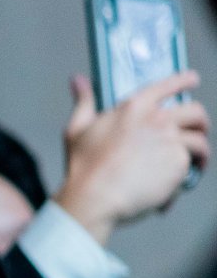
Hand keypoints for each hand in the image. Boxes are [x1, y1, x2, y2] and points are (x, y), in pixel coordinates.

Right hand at [55, 70, 209, 242]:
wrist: (95, 197)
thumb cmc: (83, 167)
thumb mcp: (77, 129)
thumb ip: (83, 102)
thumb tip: (77, 80)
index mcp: (134, 107)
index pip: (169, 85)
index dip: (184, 80)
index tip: (192, 80)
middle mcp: (157, 119)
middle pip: (195, 112)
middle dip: (200, 121)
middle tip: (197, 130)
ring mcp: (171, 140)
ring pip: (200, 141)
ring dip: (200, 152)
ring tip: (195, 162)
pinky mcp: (179, 163)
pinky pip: (191, 167)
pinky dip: (185, 178)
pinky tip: (173, 186)